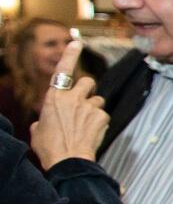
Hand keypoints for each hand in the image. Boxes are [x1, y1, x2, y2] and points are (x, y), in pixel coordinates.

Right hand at [29, 41, 108, 167]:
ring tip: (86, 124)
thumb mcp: (38, 129)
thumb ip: (45, 118)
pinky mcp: (102, 117)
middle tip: (83, 102)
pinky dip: (100, 122)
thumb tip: (46, 121)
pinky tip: (92, 133)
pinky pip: (104, 115)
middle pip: (88, 81)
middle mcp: (72, 98)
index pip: (62, 70)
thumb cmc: (49, 147)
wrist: (68, 161)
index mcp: (53, 97)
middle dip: (87, 89)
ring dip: (94, 108)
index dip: (70, 55)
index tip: (77, 42)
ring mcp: (89, 106)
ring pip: (98, 99)